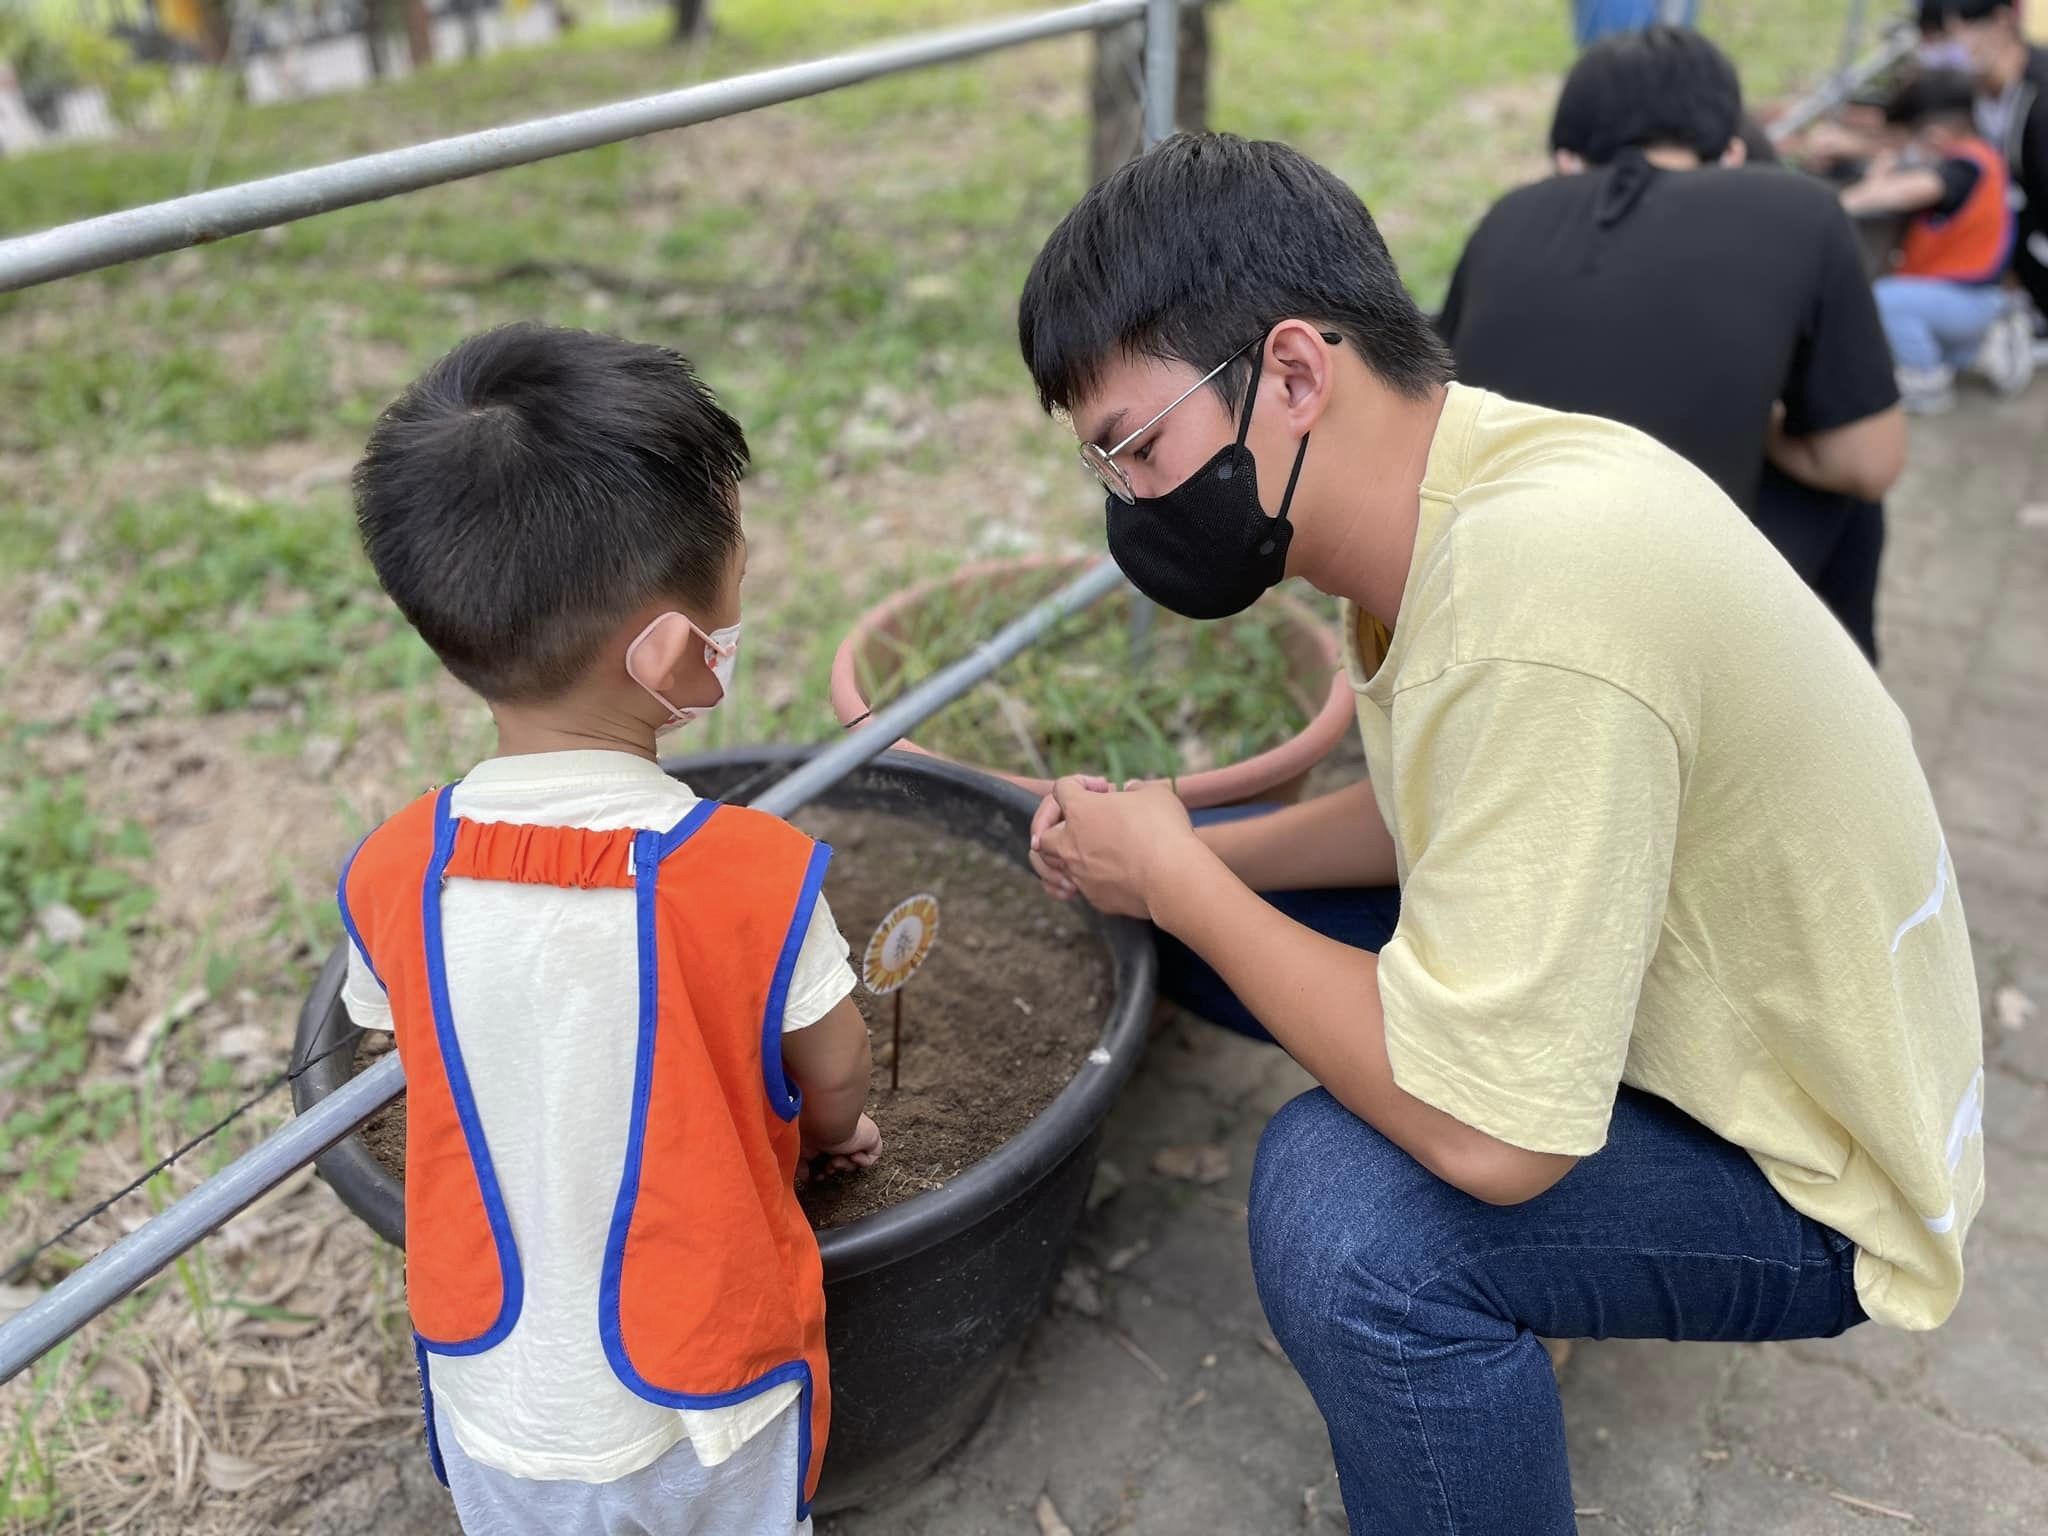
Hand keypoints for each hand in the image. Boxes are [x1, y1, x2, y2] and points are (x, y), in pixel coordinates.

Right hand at [806, 1113, 881, 1176]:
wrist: (827, 1120)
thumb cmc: (810, 1129)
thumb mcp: (799, 1150)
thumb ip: (801, 1165)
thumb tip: (805, 1177)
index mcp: (826, 1131)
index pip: (826, 1155)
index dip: (822, 1168)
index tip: (817, 1175)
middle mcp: (842, 1131)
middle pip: (840, 1159)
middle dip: (833, 1168)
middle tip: (828, 1170)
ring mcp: (857, 1133)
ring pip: (854, 1160)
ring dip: (845, 1165)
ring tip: (837, 1159)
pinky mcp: (872, 1137)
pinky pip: (871, 1157)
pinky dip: (861, 1161)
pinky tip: (853, 1154)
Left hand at [1034, 775, 1198, 920]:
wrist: (1174, 879)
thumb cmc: (1164, 830)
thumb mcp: (1154, 795)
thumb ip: (1136, 790)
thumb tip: (1131, 790)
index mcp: (1080, 810)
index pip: (1062, 788)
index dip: (1080, 783)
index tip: (1104, 788)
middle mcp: (1071, 843)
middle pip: (1042, 833)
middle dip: (1055, 825)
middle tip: (1078, 822)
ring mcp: (1079, 873)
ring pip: (1053, 865)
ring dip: (1064, 855)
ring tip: (1085, 850)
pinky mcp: (1093, 897)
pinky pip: (1077, 888)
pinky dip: (1082, 880)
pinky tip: (1099, 874)